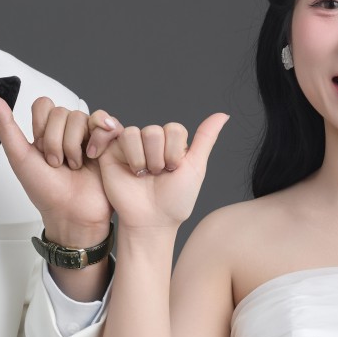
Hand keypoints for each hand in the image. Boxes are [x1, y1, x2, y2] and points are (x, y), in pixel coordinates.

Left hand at [0, 96, 117, 243]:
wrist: (72, 214)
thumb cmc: (46, 192)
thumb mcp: (20, 158)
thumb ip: (5, 126)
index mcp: (47, 133)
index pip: (44, 105)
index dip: (42, 126)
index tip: (41, 149)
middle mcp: (67, 132)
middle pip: (61, 112)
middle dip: (57, 142)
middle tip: (57, 164)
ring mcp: (88, 136)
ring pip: (80, 117)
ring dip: (74, 146)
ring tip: (75, 165)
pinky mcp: (107, 142)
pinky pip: (105, 122)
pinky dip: (97, 138)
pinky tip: (92, 156)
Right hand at [93, 113, 229, 232]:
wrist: (151, 221)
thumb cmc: (174, 201)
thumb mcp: (195, 168)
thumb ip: (206, 138)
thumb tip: (223, 114)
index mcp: (171, 144)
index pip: (174, 129)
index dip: (174, 151)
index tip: (173, 171)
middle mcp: (151, 143)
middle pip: (155, 130)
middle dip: (159, 158)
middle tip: (156, 175)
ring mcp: (132, 146)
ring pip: (139, 132)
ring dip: (145, 159)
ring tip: (143, 176)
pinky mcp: (114, 151)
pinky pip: (123, 135)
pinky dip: (131, 156)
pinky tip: (131, 171)